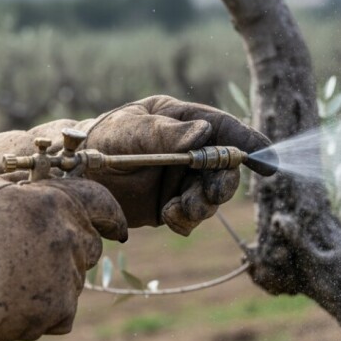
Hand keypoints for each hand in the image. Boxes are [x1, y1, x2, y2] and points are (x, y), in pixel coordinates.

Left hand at [0, 95, 272, 234]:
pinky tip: (170, 219)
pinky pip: (193, 216)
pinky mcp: (170, 205)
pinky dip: (187, 221)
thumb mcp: (130, 132)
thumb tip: (203, 133)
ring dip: (202, 206)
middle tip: (207, 196)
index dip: (250, 144)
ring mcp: (180, 178)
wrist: (69, 178)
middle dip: (221, 184)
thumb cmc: (98, 142)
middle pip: (225, 167)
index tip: (270, 161)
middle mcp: (187, 149)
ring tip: (177, 211)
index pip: (225, 129)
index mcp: (183, 120)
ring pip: (211, 196)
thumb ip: (164, 133)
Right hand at [0, 173, 126, 340]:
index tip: (117, 230)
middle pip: (88, 248)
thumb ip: (25, 189)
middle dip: (68, 256)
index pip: (102, 203)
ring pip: (74, 282)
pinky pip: (63, 315)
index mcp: (55, 201)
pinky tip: (11, 308)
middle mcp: (69, 234)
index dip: (112, 217)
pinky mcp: (59, 308)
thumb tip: (38, 187)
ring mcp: (67, 272)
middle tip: (30, 265)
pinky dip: (44, 316)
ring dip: (51, 286)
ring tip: (8, 286)